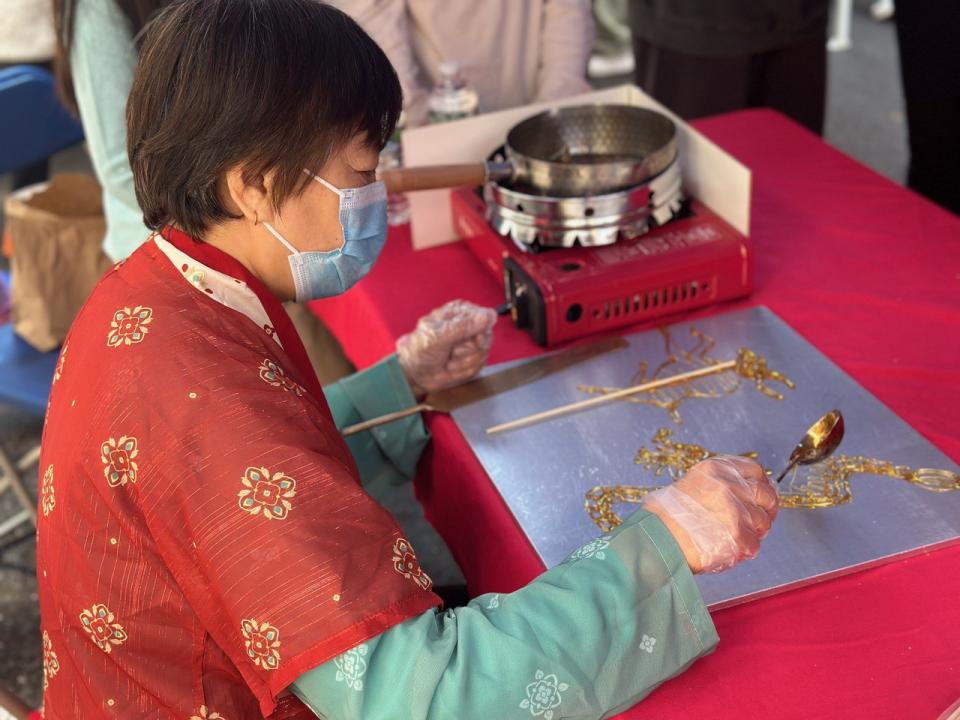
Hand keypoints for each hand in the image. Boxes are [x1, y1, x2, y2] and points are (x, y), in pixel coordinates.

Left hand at [397, 300, 496, 396]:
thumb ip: (462, 326)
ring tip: (448, 360)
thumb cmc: (420, 351)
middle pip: (487, 337)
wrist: (415, 374)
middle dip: (468, 349)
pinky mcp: (474, 359)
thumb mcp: (437, 336)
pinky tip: (452, 367)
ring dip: (463, 362)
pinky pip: (480, 366)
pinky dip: (463, 370)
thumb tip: (486, 317)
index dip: (479, 331)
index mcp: (460, 311)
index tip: (468, 339)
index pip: (485, 316)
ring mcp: (473, 343)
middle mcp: (469, 325)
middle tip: (452, 351)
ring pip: (483, 353)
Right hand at [642, 456, 777, 573]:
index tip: (761, 496)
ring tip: (739, 538)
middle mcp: (728, 485)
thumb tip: (749, 493)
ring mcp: (734, 509)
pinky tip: (733, 549)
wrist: (655, 537)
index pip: (755, 471)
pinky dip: (746, 550)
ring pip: (763, 522)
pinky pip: (754, 544)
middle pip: (765, 495)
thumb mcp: (692, 484)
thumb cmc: (668, 515)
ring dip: (755, 533)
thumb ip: (719, 484)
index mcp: (717, 469)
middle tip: (759, 522)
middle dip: (766, 510)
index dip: (762, 485)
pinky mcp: (737, 534)